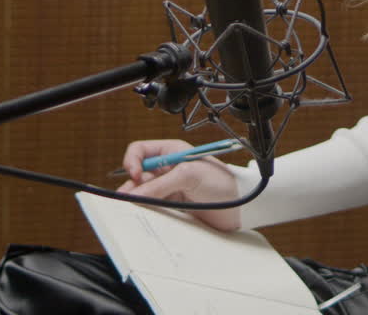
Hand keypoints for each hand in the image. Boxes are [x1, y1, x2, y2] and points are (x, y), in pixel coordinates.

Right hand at [116, 139, 241, 231]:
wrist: (240, 206)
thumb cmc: (222, 181)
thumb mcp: (189, 175)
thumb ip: (160, 184)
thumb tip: (135, 194)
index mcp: (171, 151)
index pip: (140, 151)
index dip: (132, 162)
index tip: (135, 175)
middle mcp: (168, 168)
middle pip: (138, 175)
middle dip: (131, 185)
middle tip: (127, 199)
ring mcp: (170, 187)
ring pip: (144, 193)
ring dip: (137, 200)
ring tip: (133, 209)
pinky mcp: (173, 205)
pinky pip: (153, 207)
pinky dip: (147, 211)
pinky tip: (146, 215)